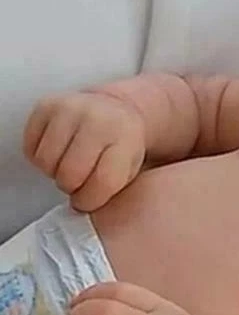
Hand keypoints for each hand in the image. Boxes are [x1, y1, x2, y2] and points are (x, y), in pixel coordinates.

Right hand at [23, 91, 145, 210]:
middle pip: (70, 173)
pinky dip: (41, 159)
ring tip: (69, 168)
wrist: (115, 110)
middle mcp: (97, 120)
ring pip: (47, 162)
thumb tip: (82, 208)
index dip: (91, 200)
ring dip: (54, 173)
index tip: (88, 202)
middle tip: (78, 184)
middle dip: (72, 188)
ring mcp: (70, 109)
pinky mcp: (46, 106)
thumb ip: (112, 188)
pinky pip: (31, 148)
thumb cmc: (122, 145)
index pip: (103, 181)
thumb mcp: (131, 168)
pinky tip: (58, 155)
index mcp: (125, 138)